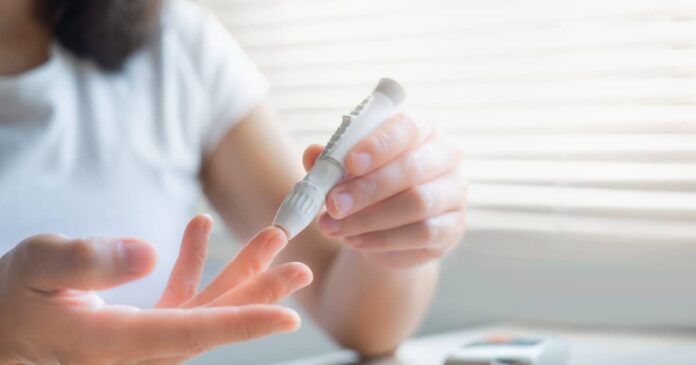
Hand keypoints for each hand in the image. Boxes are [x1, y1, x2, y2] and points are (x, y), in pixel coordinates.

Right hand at [0, 215, 311, 363]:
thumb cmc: (7, 300)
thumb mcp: (35, 268)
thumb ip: (86, 262)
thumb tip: (147, 253)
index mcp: (114, 342)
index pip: (190, 333)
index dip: (243, 323)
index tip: (288, 315)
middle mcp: (136, 347)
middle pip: (211, 322)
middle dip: (259, 293)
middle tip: (298, 270)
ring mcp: (139, 338)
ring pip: (202, 308)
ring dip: (237, 272)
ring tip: (270, 239)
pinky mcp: (136, 327)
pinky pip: (176, 299)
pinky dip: (192, 265)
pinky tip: (198, 230)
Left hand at [305, 114, 465, 268]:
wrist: (386, 230)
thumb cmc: (367, 186)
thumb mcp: (345, 170)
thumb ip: (331, 160)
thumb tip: (313, 153)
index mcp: (421, 128)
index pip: (407, 127)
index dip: (379, 145)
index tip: (350, 163)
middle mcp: (446, 155)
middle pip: (412, 168)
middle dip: (368, 188)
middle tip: (333, 204)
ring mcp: (455, 192)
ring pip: (417, 203)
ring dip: (369, 218)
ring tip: (333, 227)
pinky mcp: (454, 227)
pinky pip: (422, 233)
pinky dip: (383, 240)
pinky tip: (354, 241)